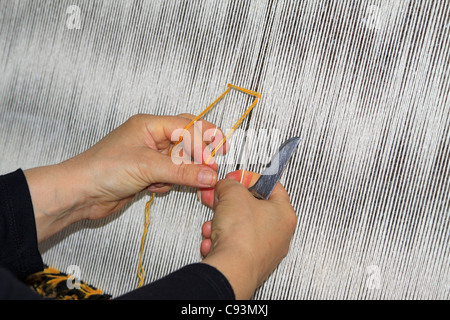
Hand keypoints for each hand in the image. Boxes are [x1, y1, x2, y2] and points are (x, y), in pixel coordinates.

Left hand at [24, 114, 227, 242]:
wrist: (80, 194)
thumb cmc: (104, 169)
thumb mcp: (148, 167)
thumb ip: (182, 171)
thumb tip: (210, 175)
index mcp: (149, 125)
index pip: (187, 126)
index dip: (205, 140)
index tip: (219, 155)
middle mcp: (151, 138)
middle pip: (186, 141)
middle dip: (198, 155)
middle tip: (211, 167)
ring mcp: (149, 157)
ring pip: (180, 162)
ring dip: (181, 174)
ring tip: (169, 182)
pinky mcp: (146, 174)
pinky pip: (170, 176)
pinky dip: (167, 184)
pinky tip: (152, 189)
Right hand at [199, 170, 296, 298]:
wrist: (231, 269)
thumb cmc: (242, 237)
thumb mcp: (233, 194)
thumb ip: (230, 183)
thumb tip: (226, 184)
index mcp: (284, 213)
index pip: (271, 186)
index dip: (250, 178)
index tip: (236, 178)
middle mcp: (279, 234)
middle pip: (252, 208)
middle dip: (229, 203)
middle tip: (218, 199)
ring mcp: (265, 250)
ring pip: (240, 228)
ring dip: (221, 223)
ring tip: (213, 224)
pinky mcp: (250, 263)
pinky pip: (233, 245)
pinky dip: (220, 241)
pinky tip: (213, 241)